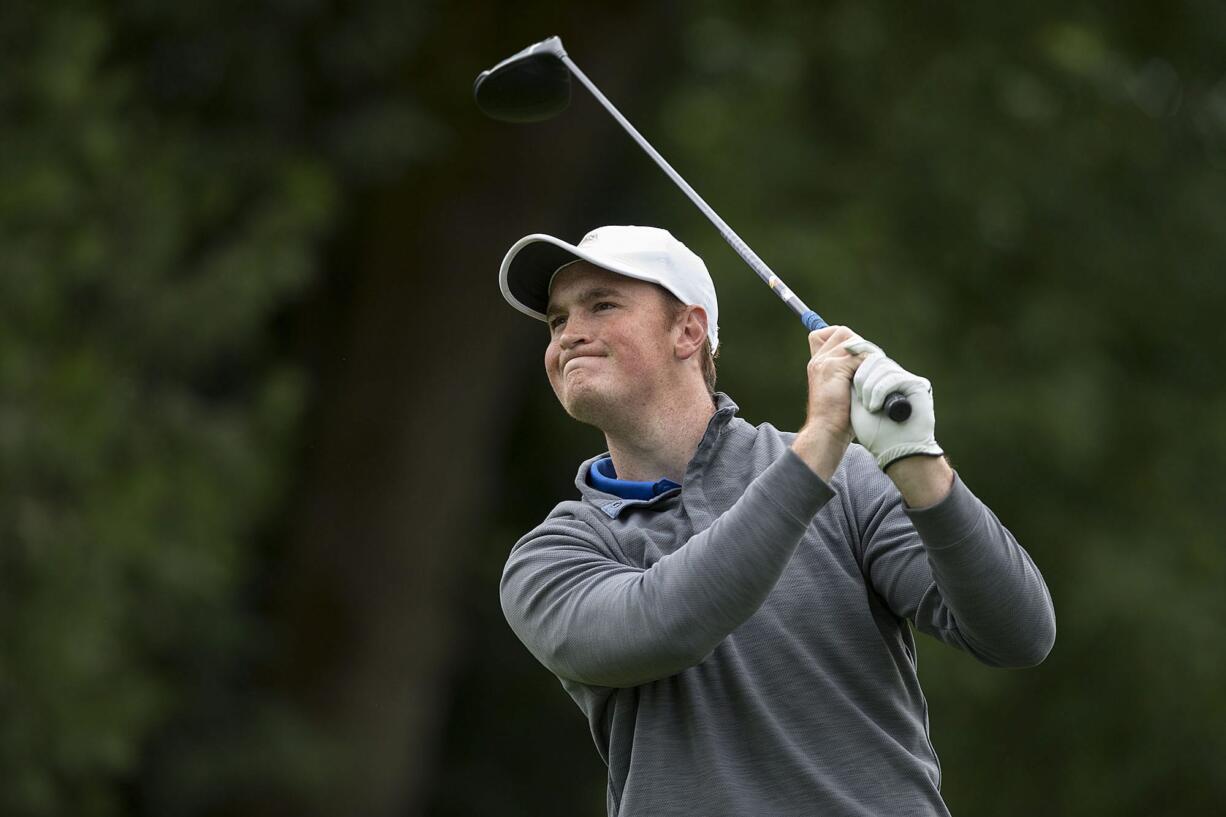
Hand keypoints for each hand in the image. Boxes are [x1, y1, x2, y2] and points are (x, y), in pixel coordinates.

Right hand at [790, 326, 871, 479]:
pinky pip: (859, 357)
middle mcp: (818, 359)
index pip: (829, 333)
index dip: (847, 340)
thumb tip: (869, 362)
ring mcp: (824, 362)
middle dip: (861, 345)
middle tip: (870, 365)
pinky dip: (869, 367)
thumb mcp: (841, 390)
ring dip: (868, 356)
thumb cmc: (838, 417)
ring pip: (853, 343)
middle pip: (843, 332)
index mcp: (817, 363)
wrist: (826, 431)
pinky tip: (870, 382)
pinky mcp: (834, 368)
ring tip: (872, 374)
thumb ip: (848, 374)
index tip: (858, 357)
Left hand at [844, 341, 943, 469]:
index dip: (858, 347)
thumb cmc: (874, 432)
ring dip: (869, 387)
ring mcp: (908, 379)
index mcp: (881, 378)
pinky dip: (879, 391)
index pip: (869, 353)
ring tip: (868, 407)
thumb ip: (853, 380)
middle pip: (874, 357)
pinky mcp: (919, 385)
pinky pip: (893, 377)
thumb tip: (846, 354)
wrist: (892, 451)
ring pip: (882, 365)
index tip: (846, 349)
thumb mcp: (856, 402)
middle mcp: (896, 376)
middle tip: (860, 399)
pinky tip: (875, 407)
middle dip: (860, 375)